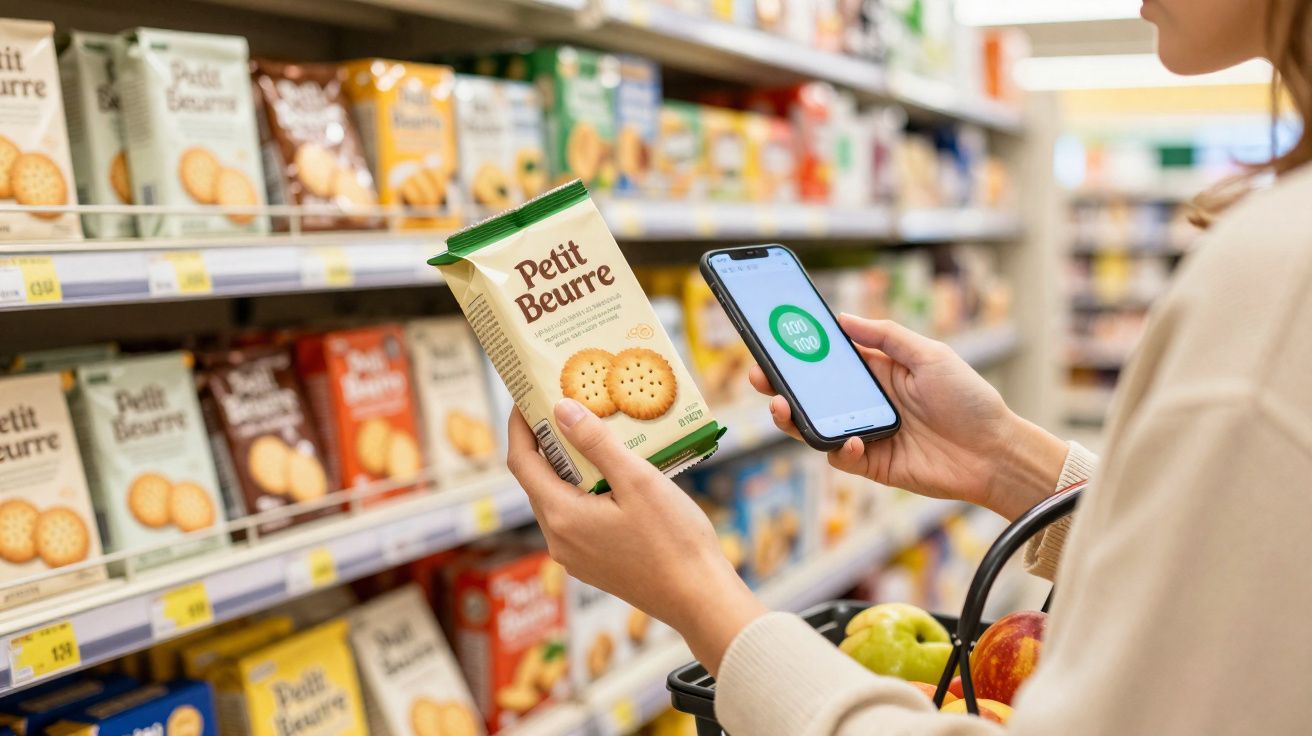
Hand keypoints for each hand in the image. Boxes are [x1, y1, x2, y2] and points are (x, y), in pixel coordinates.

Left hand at [507, 400, 767, 674]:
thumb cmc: (674, 540)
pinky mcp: (592, 565)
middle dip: (546, 442)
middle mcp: (558, 539)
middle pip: (537, 480)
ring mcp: (574, 556)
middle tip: (567, 407)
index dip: (519, 425)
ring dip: (568, 467)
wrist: (699, 597)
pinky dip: (583, 491)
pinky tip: (612, 477)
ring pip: (558, 499)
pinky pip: (576, 518)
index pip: (521, 461)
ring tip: (593, 437)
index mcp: (562, 516)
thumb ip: (595, 443)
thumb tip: (561, 409)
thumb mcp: (637, 480)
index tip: (527, 396)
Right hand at [750, 315, 1067, 519]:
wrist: (995, 453)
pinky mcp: (871, 463)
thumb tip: (843, 319)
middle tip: (759, 376)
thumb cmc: (969, 399)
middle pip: (813, 393)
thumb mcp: (930, 355)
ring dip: (793, 417)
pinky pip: (839, 456)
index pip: (830, 358)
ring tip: (780, 406)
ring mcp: (865, 433)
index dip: (802, 351)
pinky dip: (837, 448)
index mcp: (879, 371)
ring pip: (816, 425)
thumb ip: (886, 337)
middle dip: (782, 384)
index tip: (775, 340)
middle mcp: (866, 402)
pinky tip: (848, 439)